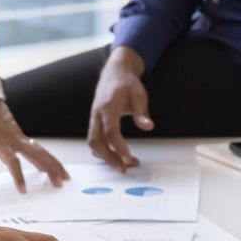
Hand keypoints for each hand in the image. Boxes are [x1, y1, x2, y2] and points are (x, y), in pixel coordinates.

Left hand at [0, 96, 69, 191]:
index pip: (11, 160)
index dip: (18, 175)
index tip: (23, 190)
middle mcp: (12, 139)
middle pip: (35, 155)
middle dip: (48, 169)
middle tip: (58, 185)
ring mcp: (19, 136)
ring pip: (40, 151)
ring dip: (53, 164)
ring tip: (64, 179)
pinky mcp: (21, 134)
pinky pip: (38, 147)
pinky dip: (48, 158)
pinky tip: (54, 168)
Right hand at [86, 46, 150, 168]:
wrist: (114, 72)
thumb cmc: (127, 83)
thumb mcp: (139, 94)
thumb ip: (141, 112)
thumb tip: (148, 127)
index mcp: (108, 106)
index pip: (111, 131)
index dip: (118, 147)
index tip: (129, 160)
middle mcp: (97, 113)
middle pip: (96, 141)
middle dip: (109, 157)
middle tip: (125, 168)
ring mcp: (93, 118)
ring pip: (93, 142)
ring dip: (105, 157)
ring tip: (122, 166)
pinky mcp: (94, 122)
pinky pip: (94, 140)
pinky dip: (102, 151)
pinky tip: (115, 157)